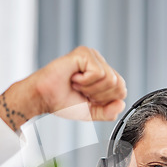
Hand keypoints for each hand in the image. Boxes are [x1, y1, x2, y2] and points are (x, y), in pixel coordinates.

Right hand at [0, 46, 126, 129]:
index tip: (88, 98)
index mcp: (104, 75)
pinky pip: (99, 73)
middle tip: (82, 91)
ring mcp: (93, 56)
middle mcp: (100, 63)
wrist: (44, 98)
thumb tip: (121, 104)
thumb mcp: (91, 112)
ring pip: (110, 79)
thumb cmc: (63, 101)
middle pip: (119, 85)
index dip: (105, 101)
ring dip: (90, 88)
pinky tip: (74, 78)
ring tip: (77, 84)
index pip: (122, 91)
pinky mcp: (85, 53)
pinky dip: (85, 82)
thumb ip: (108, 112)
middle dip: (99, 95)